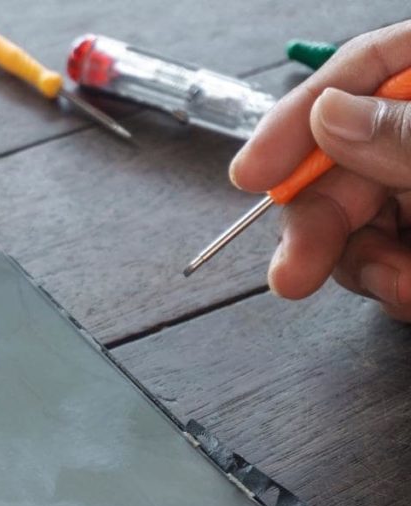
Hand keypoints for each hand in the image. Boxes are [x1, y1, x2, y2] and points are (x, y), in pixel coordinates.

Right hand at [230, 21, 410, 319]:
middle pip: (344, 162)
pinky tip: (408, 292)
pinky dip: (390, 284)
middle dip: (315, 223)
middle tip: (291, 275)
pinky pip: (385, 259)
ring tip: (400, 289)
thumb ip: (405, 131)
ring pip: (356, 221)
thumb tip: (329, 114)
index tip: (251, 173)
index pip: (359, 72)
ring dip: (361, 265)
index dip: (295, 121)